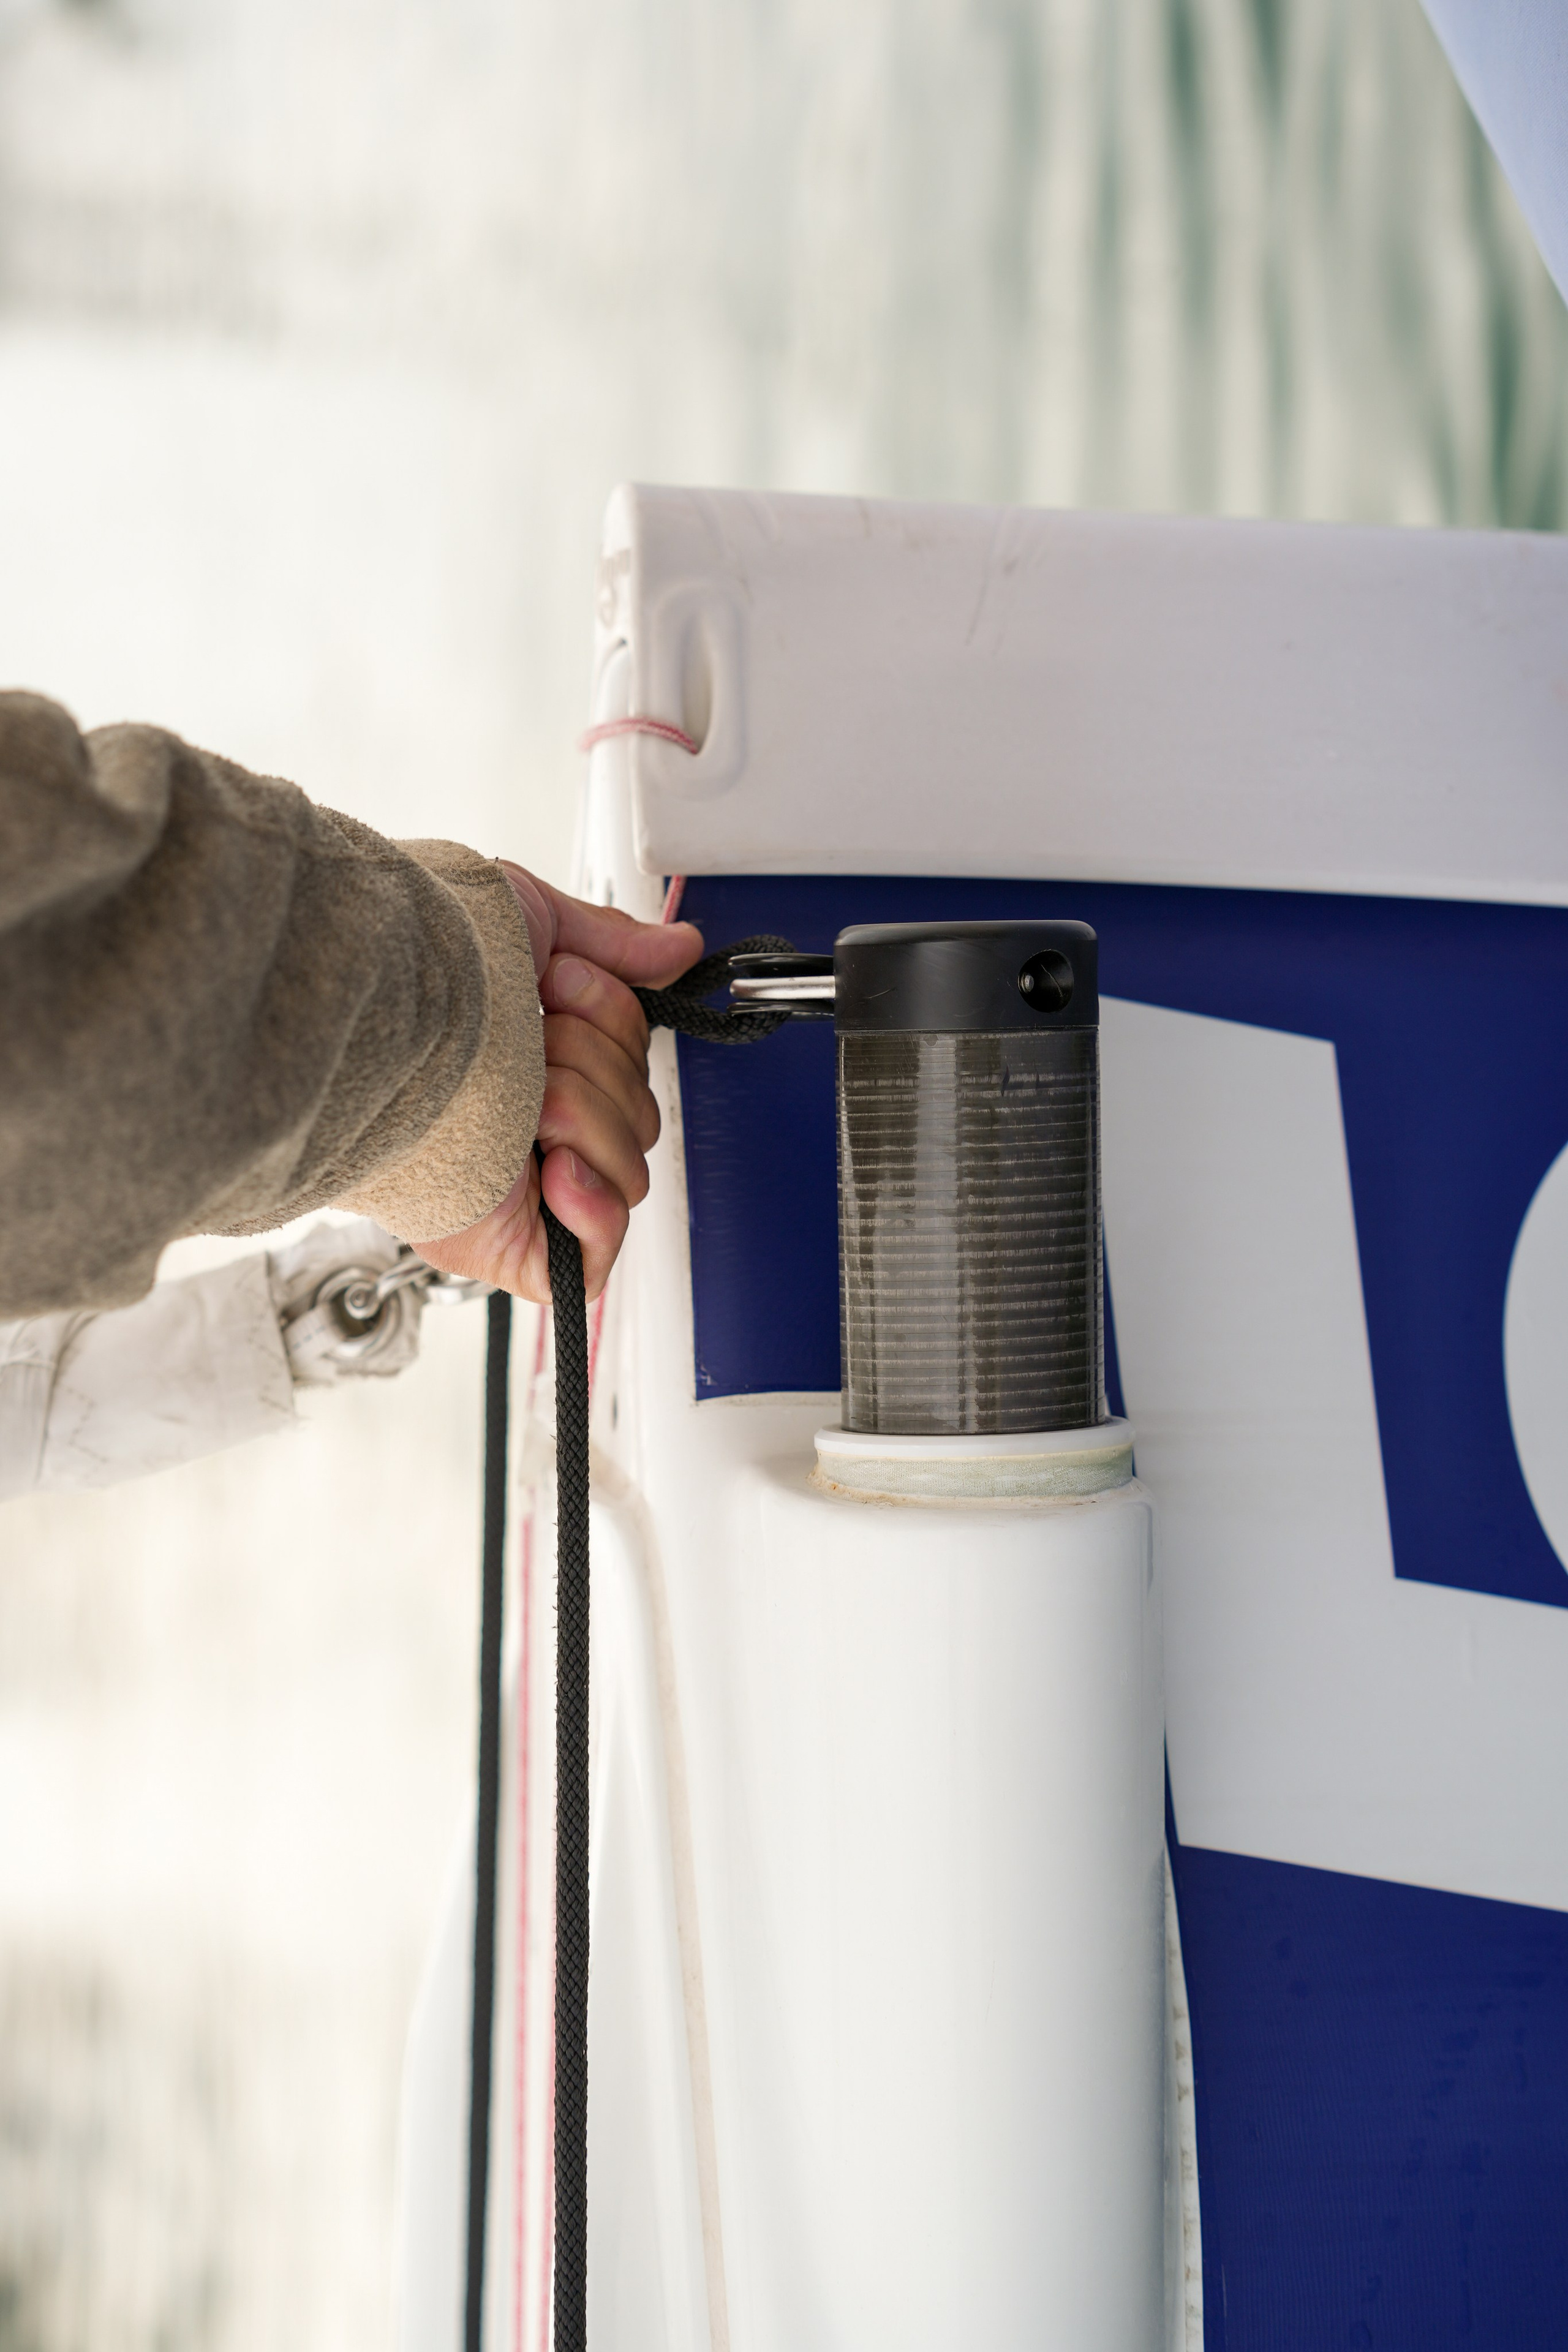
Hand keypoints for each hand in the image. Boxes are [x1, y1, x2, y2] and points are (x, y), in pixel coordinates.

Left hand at [411, 867, 701, 1303]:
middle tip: (528, 1049)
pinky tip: (552, 1168)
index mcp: (542, 1063)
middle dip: (592, 1066)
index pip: (632, 1063)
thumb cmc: (424, 971)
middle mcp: (539, 1126)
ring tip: (518, 1105)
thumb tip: (678, 948)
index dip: (608, 1019)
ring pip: (630, 1166)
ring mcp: (531, 1189)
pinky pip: (604, 1243)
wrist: (380, 1019)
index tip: (557, 984)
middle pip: (639, 1114)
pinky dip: (592, 1204)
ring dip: (581, 1118)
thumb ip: (613, 945)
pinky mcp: (522, 1246)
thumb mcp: (534, 924)